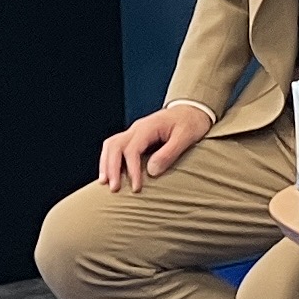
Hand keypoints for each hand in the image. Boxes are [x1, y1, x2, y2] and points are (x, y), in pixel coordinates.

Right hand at [96, 104, 211, 193]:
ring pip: (111, 145)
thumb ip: (169, 153)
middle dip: (111, 168)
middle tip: (114, 188)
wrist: (192, 110)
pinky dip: (109, 160)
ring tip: (105, 182)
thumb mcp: (185, 137)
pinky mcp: (135, 137)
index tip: (136, 187)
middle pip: (114, 146)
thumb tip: (151, 171)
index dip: (132, 169)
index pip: (132, 149)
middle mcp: (137, 128)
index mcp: (148, 127)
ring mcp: (134, 131)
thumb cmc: (191, 123)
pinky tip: (109, 173)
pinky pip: (115, 146)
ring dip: (106, 164)